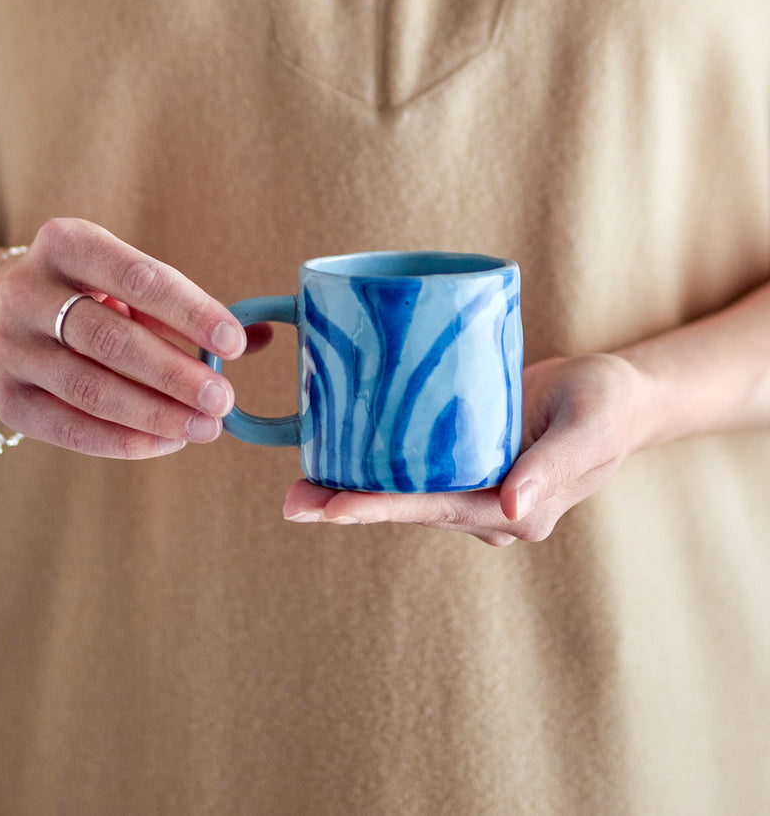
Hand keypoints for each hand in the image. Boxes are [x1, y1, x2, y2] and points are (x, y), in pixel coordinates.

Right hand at [0, 217, 269, 457]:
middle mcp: (30, 291)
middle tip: (224, 399)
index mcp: (68, 244)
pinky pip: (70, 428)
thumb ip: (189, 309)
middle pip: (111, 339)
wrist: (0, 314)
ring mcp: (11, 347)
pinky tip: (168, 442)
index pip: (138, 277)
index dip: (190, 311)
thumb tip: (262, 336)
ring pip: (90, 388)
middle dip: (175, 374)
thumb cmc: (89, 295)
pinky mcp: (6, 397)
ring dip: (156, 414)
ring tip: (206, 426)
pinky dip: (125, 440)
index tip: (234, 341)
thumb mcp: (129, 283)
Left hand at [283, 353, 642, 545]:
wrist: (615, 394)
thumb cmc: (608, 405)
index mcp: (518, 511)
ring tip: (296, 489)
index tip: (331, 509)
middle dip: (349, 507)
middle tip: (291, 504)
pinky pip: (416, 468)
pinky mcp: (466, 460)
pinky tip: (337, 455)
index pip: (436, 510)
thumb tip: (511, 513)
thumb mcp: (588, 426)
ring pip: (405, 491)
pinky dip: (376, 464)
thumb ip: (553, 467)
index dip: (382, 508)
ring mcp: (475, 487)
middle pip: (409, 508)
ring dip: (352, 490)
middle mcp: (488, 508)